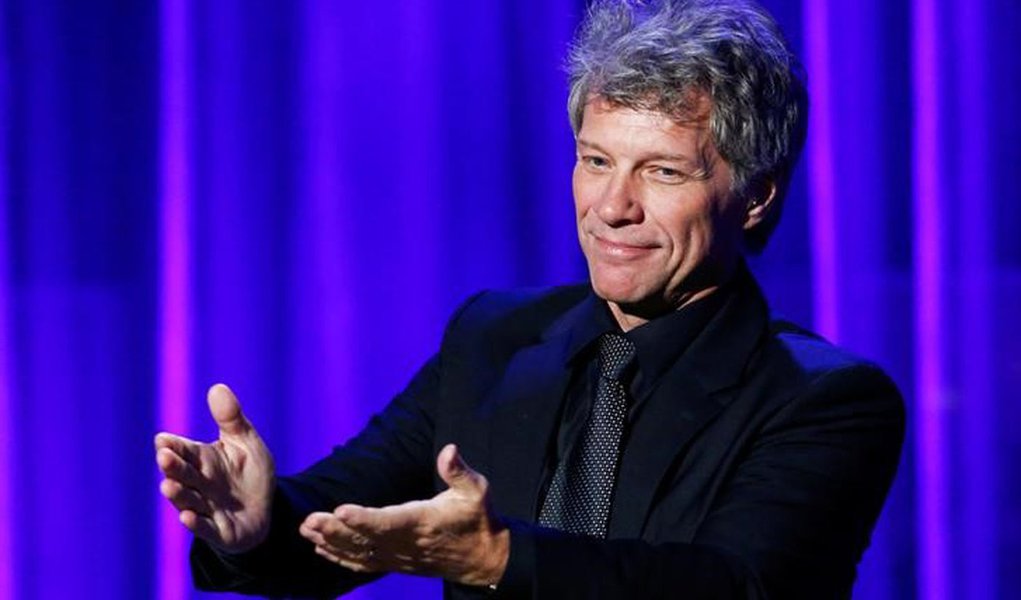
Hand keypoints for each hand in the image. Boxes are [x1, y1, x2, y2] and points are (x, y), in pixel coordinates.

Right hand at [155, 384, 275, 552]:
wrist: (265, 509)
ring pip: (188, 501)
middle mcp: (199, 484)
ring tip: (168, 485)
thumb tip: (217, 387)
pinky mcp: (219, 531)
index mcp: (202, 460)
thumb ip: (231, 419)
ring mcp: (206, 508)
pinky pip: (205, 528)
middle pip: (182, 474)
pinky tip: (186, 517)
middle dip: (173, 466)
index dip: (174, 446)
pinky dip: (196, 523)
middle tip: (164, 456)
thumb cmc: (248, 473)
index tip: (163, 439)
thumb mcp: (245, 442)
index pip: (184, 450)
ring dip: (178, 494)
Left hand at [299, 444, 508, 586]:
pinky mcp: (396, 563)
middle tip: (310, 520)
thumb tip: (448, 449)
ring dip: (332, 542)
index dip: (365, 519)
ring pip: (360, 553)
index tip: (341, 511)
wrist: (483, 559)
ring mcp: (400, 557)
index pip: (390, 522)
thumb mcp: (477, 491)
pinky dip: (341, 557)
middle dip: (336, 530)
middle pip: (366, 539)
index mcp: (424, 522)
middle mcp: (407, 543)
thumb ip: (459, 471)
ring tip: (306, 530)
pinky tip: (321, 548)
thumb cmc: (478, 518)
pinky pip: (364, 563)